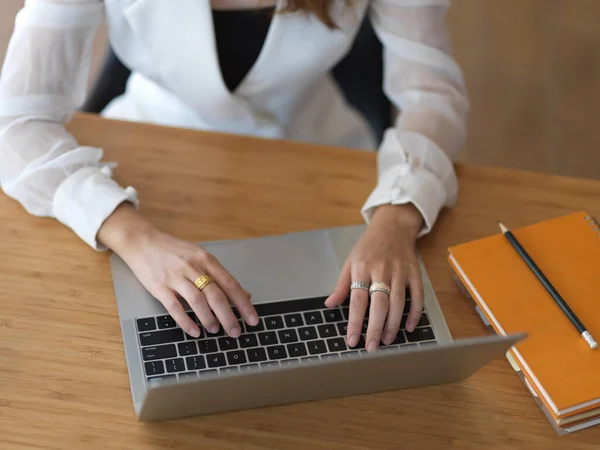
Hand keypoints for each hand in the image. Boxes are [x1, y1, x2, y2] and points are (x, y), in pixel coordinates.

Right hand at [98, 204, 257, 337]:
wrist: (142, 241)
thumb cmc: (173, 250)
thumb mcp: (200, 257)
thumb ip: (220, 275)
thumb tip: (243, 294)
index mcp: (206, 259)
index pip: (230, 284)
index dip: (243, 304)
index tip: (253, 319)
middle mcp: (193, 267)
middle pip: (216, 295)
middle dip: (229, 316)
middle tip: (236, 332)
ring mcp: (176, 277)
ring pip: (198, 302)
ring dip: (209, 319)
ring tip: (216, 330)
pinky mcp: (159, 286)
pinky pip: (175, 307)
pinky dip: (186, 321)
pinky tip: (194, 331)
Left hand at [325, 203, 424, 351]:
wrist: (393, 226)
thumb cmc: (369, 246)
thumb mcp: (350, 261)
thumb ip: (342, 284)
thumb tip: (330, 304)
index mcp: (362, 267)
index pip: (357, 299)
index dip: (355, 322)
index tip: (352, 340)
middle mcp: (382, 269)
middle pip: (379, 304)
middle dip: (375, 328)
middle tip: (372, 347)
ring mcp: (400, 271)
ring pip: (398, 302)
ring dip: (393, 324)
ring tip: (387, 340)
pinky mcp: (414, 272)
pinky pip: (417, 296)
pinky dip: (414, 313)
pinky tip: (408, 327)